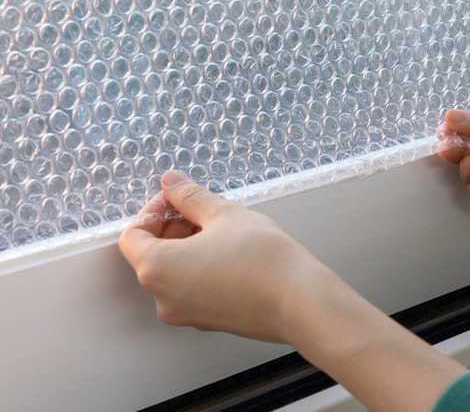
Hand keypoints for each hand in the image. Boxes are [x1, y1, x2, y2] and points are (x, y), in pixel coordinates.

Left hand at [120, 172, 466, 411]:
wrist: (302, 302)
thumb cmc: (264, 260)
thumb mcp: (224, 214)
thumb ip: (190, 196)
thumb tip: (171, 183)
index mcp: (156, 269)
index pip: (133, 235)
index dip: (154, 210)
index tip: (178, 198)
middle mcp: (164, 298)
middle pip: (152, 255)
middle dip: (173, 227)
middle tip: (203, 209)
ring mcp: (187, 315)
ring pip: (175, 272)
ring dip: (190, 246)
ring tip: (224, 229)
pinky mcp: (210, 321)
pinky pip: (194, 289)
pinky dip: (203, 268)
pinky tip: (233, 253)